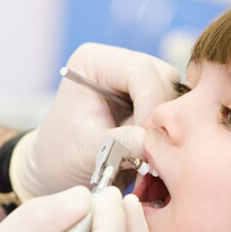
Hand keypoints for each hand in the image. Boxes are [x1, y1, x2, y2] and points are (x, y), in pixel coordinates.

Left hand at [10, 43, 178, 199]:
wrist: (57, 170)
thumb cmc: (62, 157)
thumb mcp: (87, 151)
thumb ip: (120, 142)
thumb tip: (153, 140)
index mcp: (93, 61)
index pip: (140, 70)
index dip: (150, 105)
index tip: (146, 141)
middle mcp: (117, 62)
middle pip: (162, 78)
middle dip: (160, 116)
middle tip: (152, 151)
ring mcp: (134, 79)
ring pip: (173, 94)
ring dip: (166, 125)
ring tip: (150, 154)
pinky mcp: (147, 99)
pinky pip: (172, 110)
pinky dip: (167, 131)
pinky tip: (153, 152)